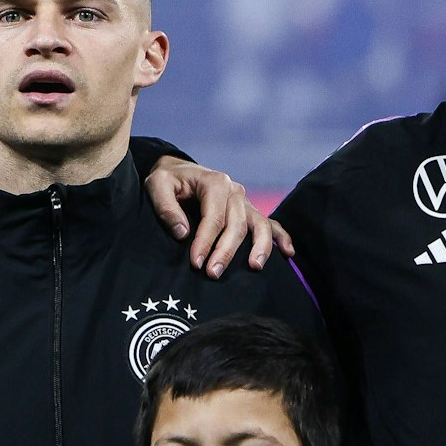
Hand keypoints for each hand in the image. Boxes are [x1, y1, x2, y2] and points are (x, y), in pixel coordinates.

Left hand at [144, 155, 292, 276]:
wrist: (178, 171)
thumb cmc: (167, 180)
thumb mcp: (157, 185)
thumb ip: (167, 208)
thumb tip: (184, 233)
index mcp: (215, 182)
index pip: (213, 217)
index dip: (205, 241)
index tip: (195, 262)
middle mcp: (234, 191)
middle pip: (237, 225)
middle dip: (226, 251)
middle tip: (213, 274)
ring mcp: (245, 201)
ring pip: (259, 225)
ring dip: (259, 247)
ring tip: (254, 267)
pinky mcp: (249, 211)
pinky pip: (270, 224)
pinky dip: (281, 237)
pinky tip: (288, 253)